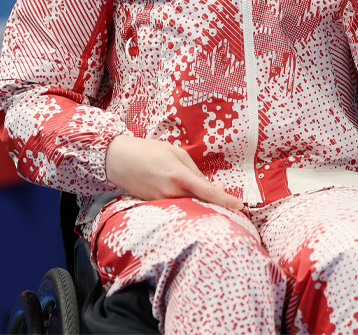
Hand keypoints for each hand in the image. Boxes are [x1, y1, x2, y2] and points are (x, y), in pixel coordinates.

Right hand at [105, 134, 242, 209]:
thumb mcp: (177, 154)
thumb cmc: (149, 151)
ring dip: (201, 200)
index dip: (225, 199)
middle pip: (200, 202)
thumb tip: (206, 185)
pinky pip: (175, 206)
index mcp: (178, 175)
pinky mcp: (153, 205)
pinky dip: (186, 201)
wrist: (118, 159)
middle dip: (214, 198)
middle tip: (221, 187)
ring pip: (188, 206)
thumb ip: (193, 171)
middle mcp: (170, 192)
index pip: (207, 191)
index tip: (239, 206)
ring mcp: (160, 201)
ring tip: (209, 189)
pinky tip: (189, 194)